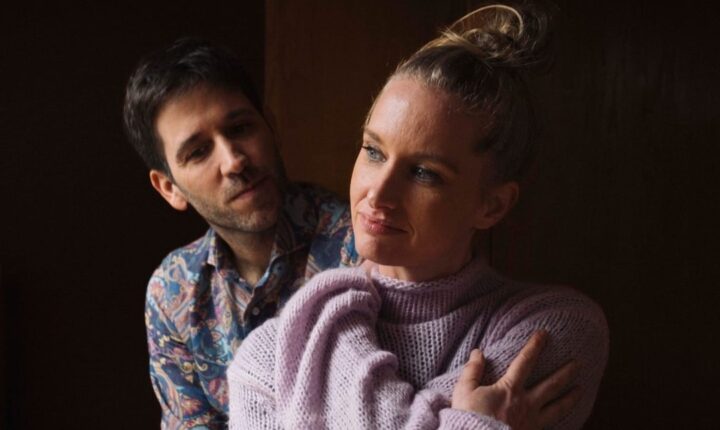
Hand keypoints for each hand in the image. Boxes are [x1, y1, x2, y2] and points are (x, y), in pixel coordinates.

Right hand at [451, 330, 580, 429]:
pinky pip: (552, 425)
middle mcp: (526, 404)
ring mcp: (532, 422)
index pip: (525, 362)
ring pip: (557, 408)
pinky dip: (562, 419)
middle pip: (551, 385)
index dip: (535, 346)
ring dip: (570, 398)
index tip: (544, 334)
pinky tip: (566, 418)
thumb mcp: (464, 391)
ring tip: (580, 390)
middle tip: (578, 363)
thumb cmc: (469, 419)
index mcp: (510, 389)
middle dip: (565, 372)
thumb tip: (478, 352)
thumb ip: (472, 371)